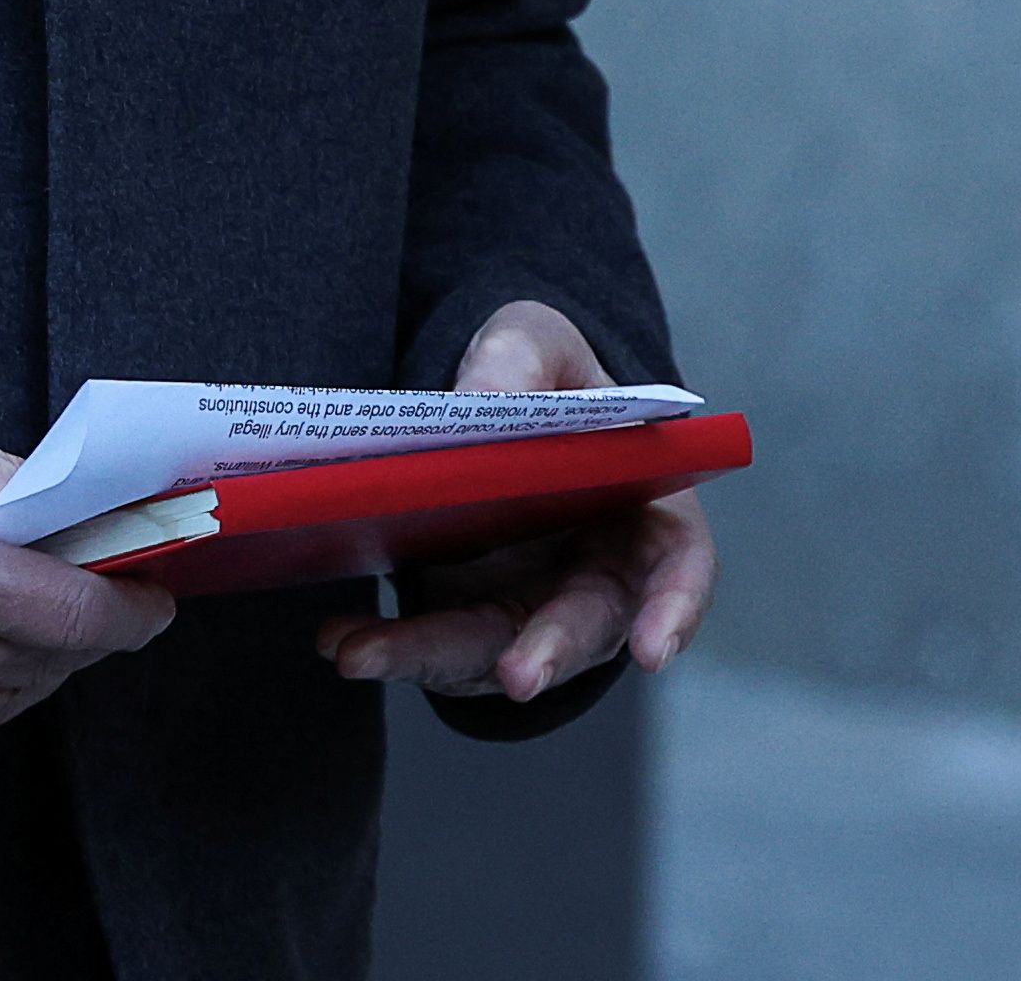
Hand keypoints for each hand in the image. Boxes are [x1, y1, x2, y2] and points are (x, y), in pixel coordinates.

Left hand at [314, 301, 718, 705]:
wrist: (488, 406)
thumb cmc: (542, 379)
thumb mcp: (535, 344)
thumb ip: (516, 364)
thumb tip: (476, 408)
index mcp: (646, 508)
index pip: (680, 568)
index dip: (674, 610)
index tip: (653, 650)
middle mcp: (597, 575)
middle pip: (584, 628)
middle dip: (547, 654)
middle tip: (516, 676)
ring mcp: (531, 608)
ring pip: (493, 651)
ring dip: (430, 659)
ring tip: (361, 653)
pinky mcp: (470, 620)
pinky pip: (434, 647)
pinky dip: (389, 648)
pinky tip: (340, 639)